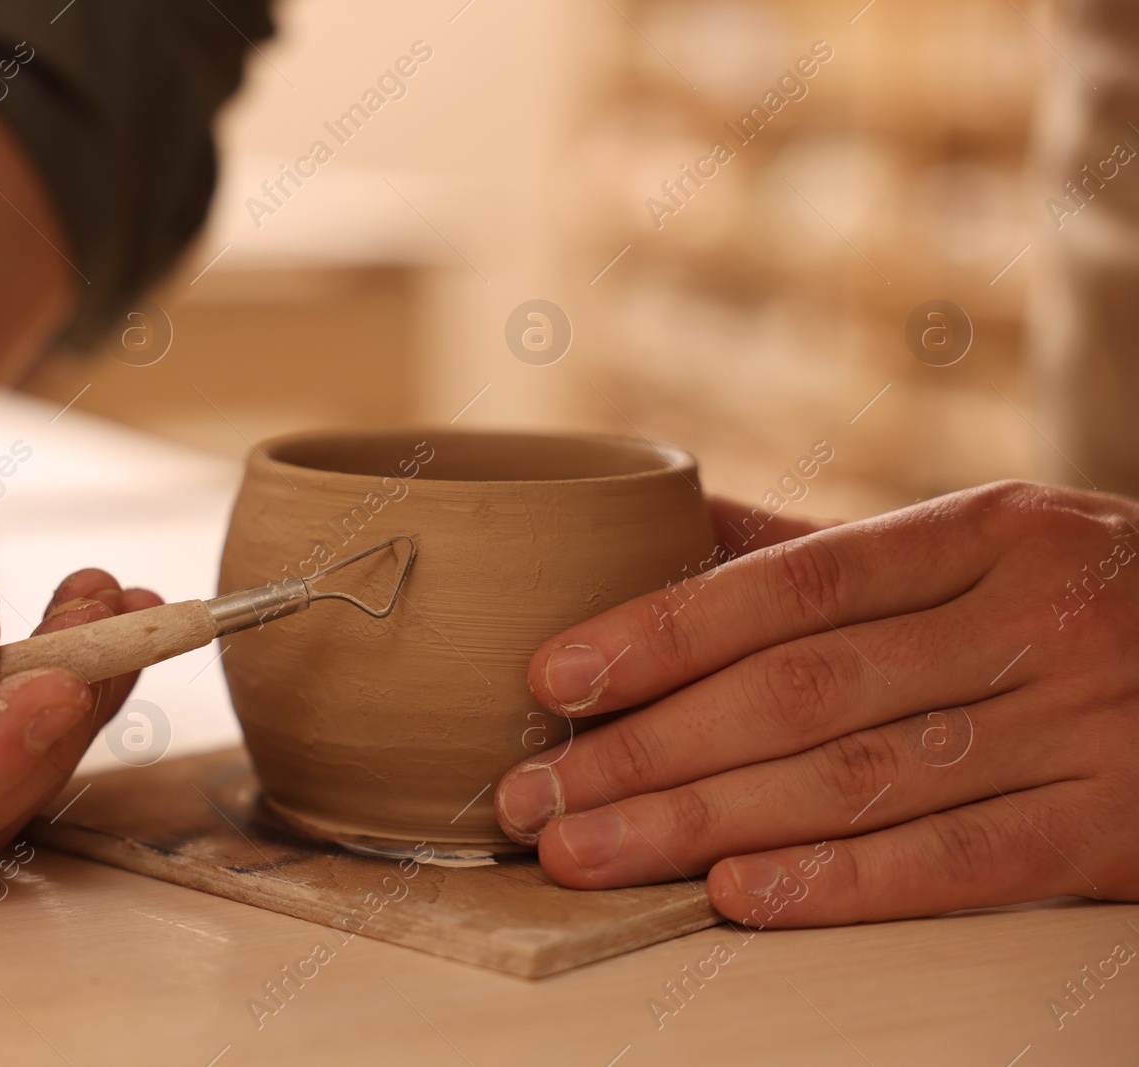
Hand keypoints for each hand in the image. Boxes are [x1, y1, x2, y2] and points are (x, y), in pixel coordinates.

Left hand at [496, 482, 1138, 925]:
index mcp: (983, 532)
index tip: (552, 674)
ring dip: (702, 824)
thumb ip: (828, 547)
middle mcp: (1029, 622)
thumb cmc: (1082, 596)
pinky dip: (842, 884)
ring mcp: (1081, 728)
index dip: (662, 629)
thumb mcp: (982, 542)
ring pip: (858, 783)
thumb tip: (669, 520)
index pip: (792, 584)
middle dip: (648, 748)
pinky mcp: (1115, 830)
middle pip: (801, 694)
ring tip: (582, 850)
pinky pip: (959, 864)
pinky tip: (733, 896)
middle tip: (532, 791)